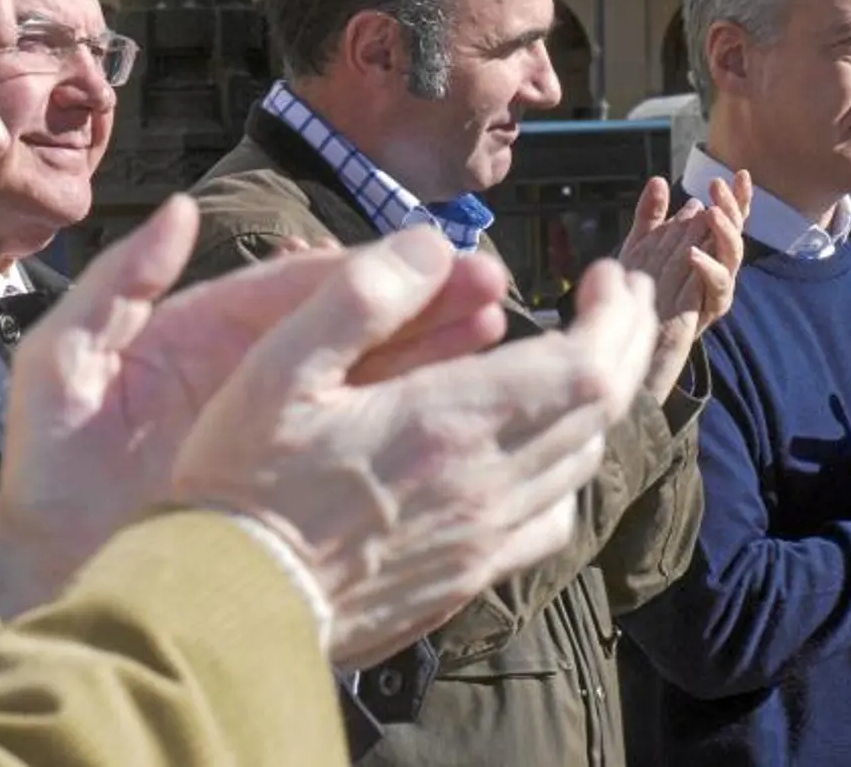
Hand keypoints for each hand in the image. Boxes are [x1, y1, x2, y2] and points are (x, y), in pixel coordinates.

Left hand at [0, 197, 504, 616]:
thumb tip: (177, 210)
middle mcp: (251, 377)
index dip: (370, 270)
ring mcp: (272, 437)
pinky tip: (466, 432)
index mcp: (208, 332)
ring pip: (369, 390)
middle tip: (497, 292)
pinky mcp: (283, 490)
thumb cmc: (46, 464)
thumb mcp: (64, 363)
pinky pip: (358, 457)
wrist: (41, 567)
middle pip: (353, 331)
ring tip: (504, 344)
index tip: (432, 253)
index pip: (302, 288)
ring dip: (435, 367)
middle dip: (425, 309)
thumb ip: (116, 286)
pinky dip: (409, 439)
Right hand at [173, 255, 662, 666]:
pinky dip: (565, 474)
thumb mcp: (281, 365)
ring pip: (581, 462)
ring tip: (580, 360)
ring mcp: (484, 538)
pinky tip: (540, 455)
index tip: (601, 276)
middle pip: (601, 408)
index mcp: (452, 422)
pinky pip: (551, 522)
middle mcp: (488, 484)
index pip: (585, 364)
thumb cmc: (245, 482)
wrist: (230, 605)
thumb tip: (432, 245)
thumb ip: (362, 295)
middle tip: (612, 299)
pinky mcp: (468, 578)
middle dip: (620, 342)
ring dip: (596, 403)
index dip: (611, 314)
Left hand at [619, 171, 750, 402]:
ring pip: (733, 257)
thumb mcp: (643, 247)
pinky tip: (693, 254)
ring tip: (710, 213)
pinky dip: (708, 268)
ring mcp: (716, 290)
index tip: (740, 173)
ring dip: (724, 232)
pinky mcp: (708, 310)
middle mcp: (719, 268)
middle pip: (736, 233)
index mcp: (709, 250)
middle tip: (718, 186)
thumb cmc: (645, 292)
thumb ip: (652, 216)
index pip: (728, 219)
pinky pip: (717, 289)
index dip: (736, 197)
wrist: (637, 339)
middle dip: (731, 207)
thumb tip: (658, 180)